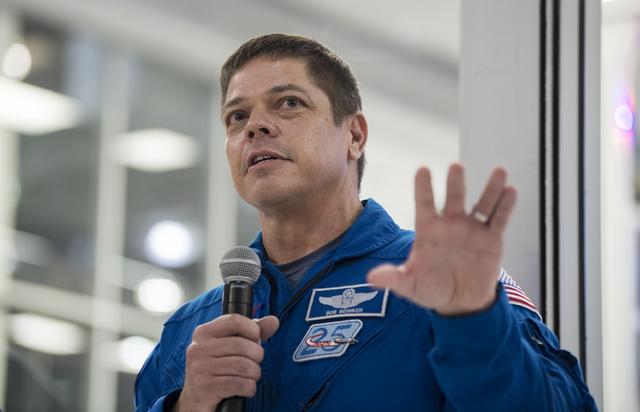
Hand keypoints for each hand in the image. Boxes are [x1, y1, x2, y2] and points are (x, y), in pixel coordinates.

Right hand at [174, 314, 278, 411]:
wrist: (195, 399)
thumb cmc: (217, 369)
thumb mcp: (230, 346)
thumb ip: (252, 332)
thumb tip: (273, 321)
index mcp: (204, 333)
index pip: (234, 321)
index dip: (252, 329)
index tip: (255, 339)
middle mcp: (198, 347)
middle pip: (242, 345)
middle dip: (257, 356)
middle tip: (254, 362)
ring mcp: (200, 368)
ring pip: (243, 366)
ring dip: (254, 373)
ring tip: (251, 376)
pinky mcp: (205, 387)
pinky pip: (239, 384)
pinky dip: (249, 387)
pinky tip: (246, 388)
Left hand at [367, 164, 515, 315]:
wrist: (460, 303)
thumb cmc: (431, 289)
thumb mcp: (410, 285)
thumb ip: (393, 278)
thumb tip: (371, 277)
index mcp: (428, 229)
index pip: (424, 203)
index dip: (423, 188)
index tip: (423, 169)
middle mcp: (451, 223)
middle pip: (454, 198)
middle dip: (455, 183)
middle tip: (456, 167)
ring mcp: (472, 229)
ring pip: (482, 203)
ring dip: (491, 188)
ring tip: (499, 171)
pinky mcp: (492, 239)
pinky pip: (499, 219)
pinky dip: (505, 206)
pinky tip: (511, 190)